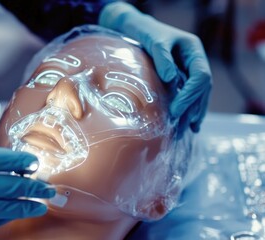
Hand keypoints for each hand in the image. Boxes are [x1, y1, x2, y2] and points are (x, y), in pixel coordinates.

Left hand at [99, 2, 211, 131]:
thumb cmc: (146, 33)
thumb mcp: (154, 41)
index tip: (176, 110)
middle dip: (193, 109)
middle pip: (202, 89)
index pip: (201, 76)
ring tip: (187, 131)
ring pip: (198, 95)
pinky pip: (189, 96)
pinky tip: (188, 125)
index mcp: (194, 51)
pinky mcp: (181, 78)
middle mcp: (195, 61)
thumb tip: (171, 79)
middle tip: (182, 128)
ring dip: (193, 114)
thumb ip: (162, 58)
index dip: (190, 95)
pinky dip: (188, 110)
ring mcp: (190, 70)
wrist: (139, 29)